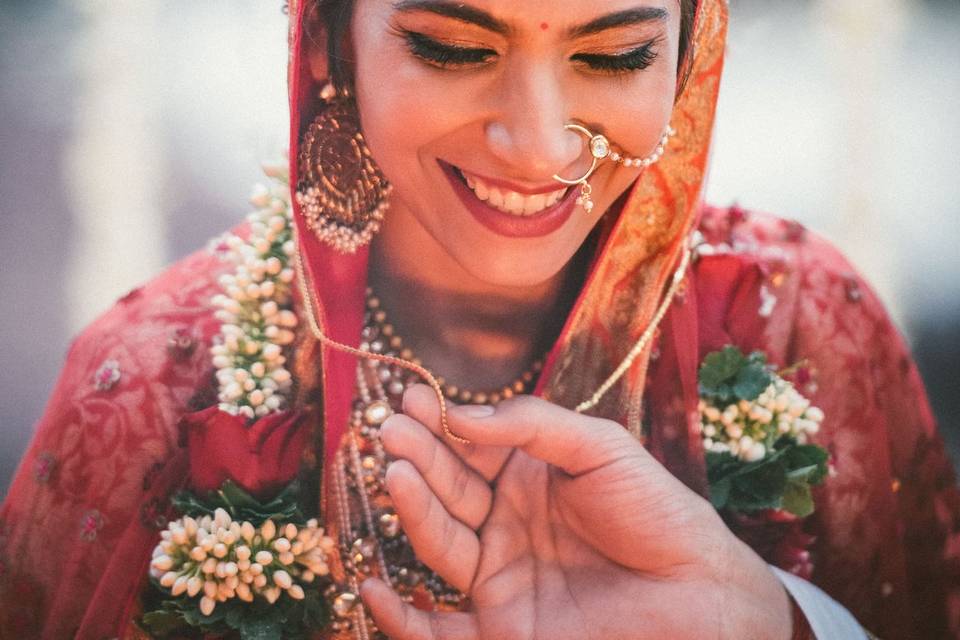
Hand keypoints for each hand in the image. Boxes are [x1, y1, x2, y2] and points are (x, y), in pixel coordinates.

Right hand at [361, 385, 792, 639]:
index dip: (440, 421)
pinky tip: (373, 586)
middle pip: (448, 487)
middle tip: (391, 427)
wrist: (698, 595)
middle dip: (419, 455)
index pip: (470, 444)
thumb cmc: (657, 512)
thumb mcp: (601, 448)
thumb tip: (465, 414)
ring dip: (412, 508)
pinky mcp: (500, 627)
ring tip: (396, 471)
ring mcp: (499, 574)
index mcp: (527, 476)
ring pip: (439, 540)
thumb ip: (534, 426)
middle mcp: (504, 521)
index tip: (410, 395)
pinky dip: (400, 617)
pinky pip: (437, 629)